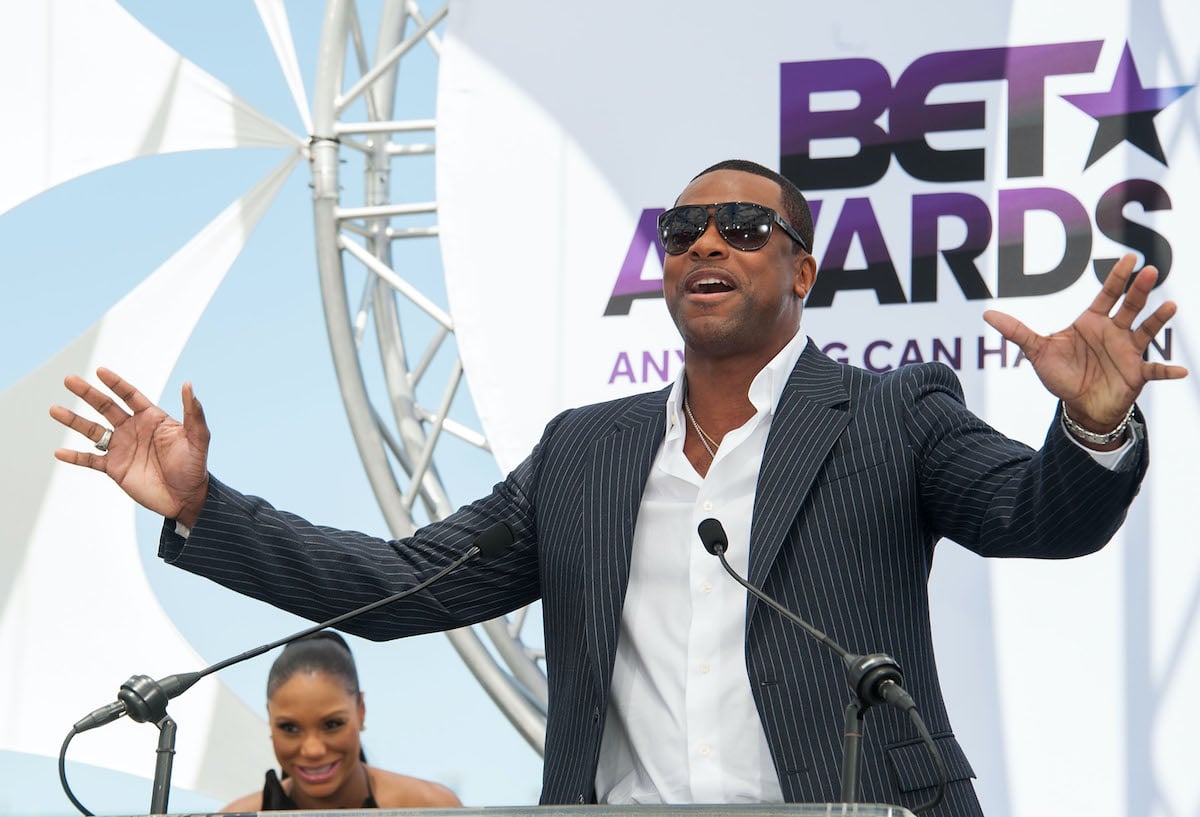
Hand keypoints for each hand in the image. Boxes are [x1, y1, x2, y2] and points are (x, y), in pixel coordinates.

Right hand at [49, 367, 210, 527]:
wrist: (187, 497)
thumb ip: (193, 412)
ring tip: (54, 409)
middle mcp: (133, 429)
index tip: (100, 371)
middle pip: (106, 407)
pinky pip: (90, 460)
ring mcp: (122, 448)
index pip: (130, 395)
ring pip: (92, 430)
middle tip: (69, 379)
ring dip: (74, 420)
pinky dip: (75, 457)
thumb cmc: (195, 466)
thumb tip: (188, 384)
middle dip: (88, 393)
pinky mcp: (114, 468)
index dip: (115, 383)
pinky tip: (59, 452)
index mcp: (152, 418)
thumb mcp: (198, 437)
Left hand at [983, 253, 1186, 432]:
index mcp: (1092, 322)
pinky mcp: (1136, 374)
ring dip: (1158, 319)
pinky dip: (1168, 371)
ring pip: (1146, 331)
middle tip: (1150, 271)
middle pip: (1129, 306)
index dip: (1118, 277)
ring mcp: (1128, 352)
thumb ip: (1016, 332)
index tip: (1130, 257)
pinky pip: (1155, 370)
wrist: (1078, 404)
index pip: (1107, 294)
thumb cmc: (1061, 374)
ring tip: (1171, 307)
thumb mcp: (1037, 351)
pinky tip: (1182, 370)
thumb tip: (987, 315)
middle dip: (1139, 289)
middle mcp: (1114, 332)